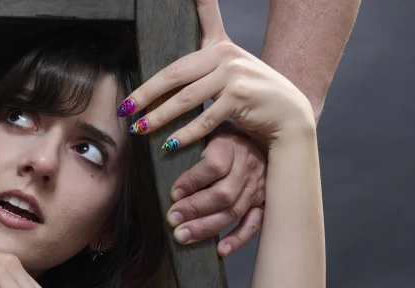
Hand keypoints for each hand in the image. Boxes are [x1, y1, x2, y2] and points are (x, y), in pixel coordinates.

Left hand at [119, 0, 314, 157]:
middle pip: (174, 74)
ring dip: (159, 117)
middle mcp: (226, 55)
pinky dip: (185, 134)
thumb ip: (207, 66)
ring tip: (140, 129)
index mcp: (221, 46)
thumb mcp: (232, 71)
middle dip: (146, 94)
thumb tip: (171, 80)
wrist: (289, 114)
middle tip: (125, 108)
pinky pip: (204, 119)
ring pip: (185, 99)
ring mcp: (233, 75)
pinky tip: (169, 144)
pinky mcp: (239, 98)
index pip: (205, 18)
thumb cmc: (255, 97)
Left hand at [166, 121, 265, 256]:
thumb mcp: (206, 128)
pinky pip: (253, 224)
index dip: (191, 181)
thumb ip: (187, 139)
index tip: (173, 193)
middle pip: (223, 194)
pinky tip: (220, 251)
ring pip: (233, 211)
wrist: (259, 132)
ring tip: (183, 236)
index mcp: (230, 146)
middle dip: (194, 209)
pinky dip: (238, 239)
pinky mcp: (263, 203)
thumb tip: (163, 150)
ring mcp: (256, 187)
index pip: (213, 166)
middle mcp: (247, 167)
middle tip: (172, 220)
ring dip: (206, 227)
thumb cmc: (222, 135)